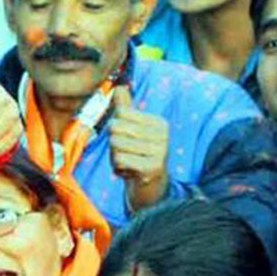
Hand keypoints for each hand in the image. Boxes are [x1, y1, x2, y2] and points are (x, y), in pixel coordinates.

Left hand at [109, 87, 169, 210]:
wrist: (151, 188)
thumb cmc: (139, 156)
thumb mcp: (134, 131)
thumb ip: (126, 109)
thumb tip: (119, 87)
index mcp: (159, 123)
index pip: (121, 114)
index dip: (115, 128)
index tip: (127, 139)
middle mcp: (163, 135)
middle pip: (116, 129)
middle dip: (113, 144)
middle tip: (126, 154)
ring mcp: (159, 152)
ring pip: (116, 146)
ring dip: (115, 158)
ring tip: (128, 163)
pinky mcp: (152, 168)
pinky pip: (120, 160)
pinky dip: (118, 168)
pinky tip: (129, 172)